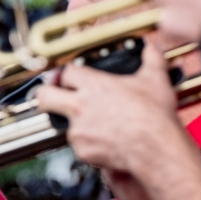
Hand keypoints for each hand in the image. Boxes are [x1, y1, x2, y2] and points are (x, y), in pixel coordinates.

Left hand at [35, 43, 180, 172]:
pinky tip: (106, 140)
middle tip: (53, 95)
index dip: (68, 74)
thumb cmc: (154, 116)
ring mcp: (78, 130)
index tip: (71, 77)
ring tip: (98, 124)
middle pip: (44, 96)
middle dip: (45, 94)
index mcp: (93, 85)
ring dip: (76, 123)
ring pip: (64, 124)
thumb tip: (152, 48)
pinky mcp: (82, 151)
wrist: (156, 148)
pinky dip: (89, 144)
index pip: (66, 72)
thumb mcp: (155, 79)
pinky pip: (79, 145)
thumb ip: (151, 58)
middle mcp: (79, 106)